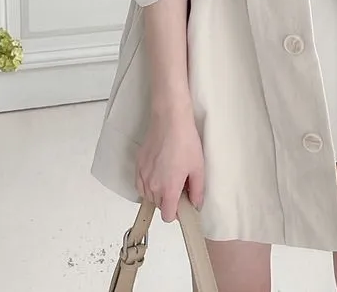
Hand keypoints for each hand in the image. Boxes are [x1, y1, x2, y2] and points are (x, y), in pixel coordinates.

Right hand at [135, 104, 204, 221]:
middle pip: (159, 206)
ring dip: (158, 193)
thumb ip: (197, 190)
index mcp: (169, 189)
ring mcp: (143, 175)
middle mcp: (153, 186)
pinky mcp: (138, 165)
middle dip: (169, 200)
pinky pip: (140, 184)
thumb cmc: (185, 140)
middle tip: (179, 185)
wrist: (170, 120)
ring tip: (169, 176)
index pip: (168, 216)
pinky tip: (157, 173)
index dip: (177, 213)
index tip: (183, 205)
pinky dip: (147, 184)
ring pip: (148, 196)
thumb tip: (196, 203)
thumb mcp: (198, 167)